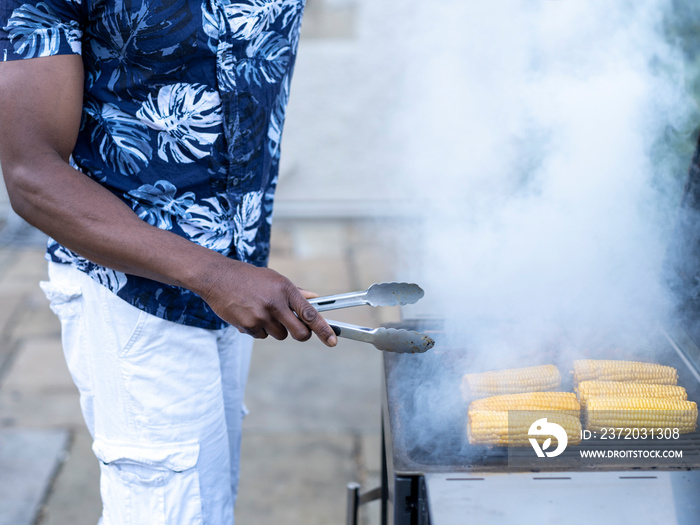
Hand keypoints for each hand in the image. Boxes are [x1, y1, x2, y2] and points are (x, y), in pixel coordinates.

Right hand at [199, 260, 337, 346]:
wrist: (217, 277)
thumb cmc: (248, 277)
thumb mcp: (274, 279)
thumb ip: (296, 292)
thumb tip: (315, 298)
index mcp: (286, 289)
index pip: (310, 314)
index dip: (324, 330)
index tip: (333, 341)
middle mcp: (275, 304)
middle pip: (299, 332)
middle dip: (301, 335)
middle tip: (296, 329)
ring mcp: (261, 316)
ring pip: (279, 335)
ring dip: (275, 329)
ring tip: (262, 311)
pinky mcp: (248, 326)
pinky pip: (261, 336)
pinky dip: (258, 329)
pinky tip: (249, 314)